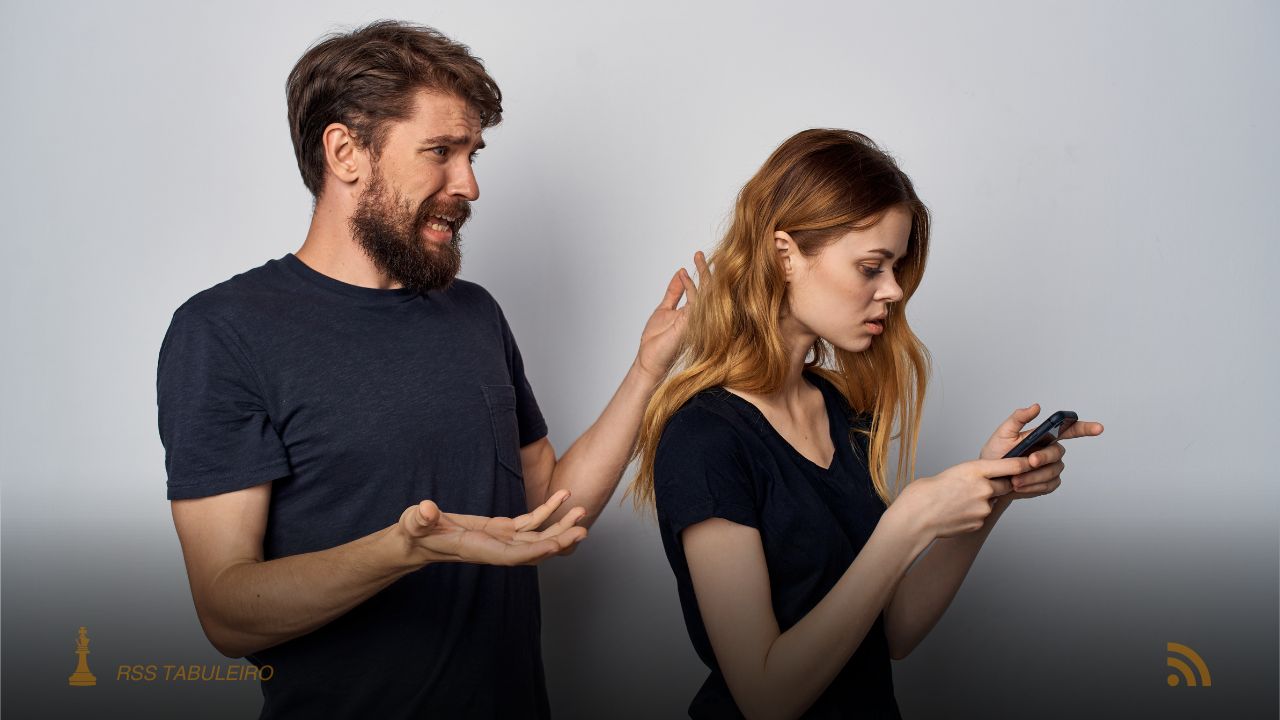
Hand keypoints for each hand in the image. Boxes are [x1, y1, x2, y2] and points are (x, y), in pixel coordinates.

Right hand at [398, 489, 587, 565]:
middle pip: (533, 550)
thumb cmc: (415, 533)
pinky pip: (530, 522)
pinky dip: (547, 510)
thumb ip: (420, 519)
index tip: (557, 546)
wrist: (419, 540)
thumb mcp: (415, 523)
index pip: (511, 556)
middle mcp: (496, 548)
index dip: (534, 552)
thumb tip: (425, 510)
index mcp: (478, 550)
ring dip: (560, 526)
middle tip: (582, 530)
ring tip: (581, 510)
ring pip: (537, 536)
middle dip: (559, 541)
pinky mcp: (502, 529)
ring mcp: (501, 539)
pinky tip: (562, 496)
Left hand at [635, 252, 709, 380]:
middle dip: (708, 269)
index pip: (705, 289)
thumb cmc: (656, 341)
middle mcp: (699, 316)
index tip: (699, 256)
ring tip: (698, 257)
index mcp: (695, 312)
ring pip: (707, 294)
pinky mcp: (690, 324)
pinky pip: (696, 302)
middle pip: (710, 290)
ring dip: (703, 274)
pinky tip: (685, 275)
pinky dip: (691, 287)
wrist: (649, 361)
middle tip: (701, 252)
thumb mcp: (664, 309)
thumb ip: (673, 292)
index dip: (704, 272)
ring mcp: (697, 320)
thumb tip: (681, 273)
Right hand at [894, 457, 1028, 537]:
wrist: (916, 517)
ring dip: (982, 500)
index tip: (1032, 461)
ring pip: (992, 501)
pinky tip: (957, 512)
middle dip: (999, 483)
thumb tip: (986, 479)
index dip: (1023, 462)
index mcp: (975, 470)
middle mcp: (984, 488)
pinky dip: (974, 513)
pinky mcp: (980, 522)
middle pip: (1006, 483)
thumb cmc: (927, 492)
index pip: (1010, 464)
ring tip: (959, 501)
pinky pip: (982, 515)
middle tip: (982, 484)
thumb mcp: (952, 472)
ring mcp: (983, 507)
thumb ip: (973, 474)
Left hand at [978, 404, 1103, 499]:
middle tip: (1028, 462)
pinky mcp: (1049, 483)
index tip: (1099, 428)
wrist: (990, 478)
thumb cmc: (997, 453)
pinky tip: (1020, 486)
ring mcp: (1052, 468)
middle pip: (1058, 452)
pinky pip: (1049, 485)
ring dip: (1034, 476)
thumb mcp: (1004, 433)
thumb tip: (1036, 406)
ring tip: (1015, 479)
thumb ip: (1018, 418)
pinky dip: (1033, 486)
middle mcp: (1051, 451)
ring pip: (1053, 471)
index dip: (1086, 428)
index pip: (1070, 429)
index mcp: (1044, 436)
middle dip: (1044, 457)